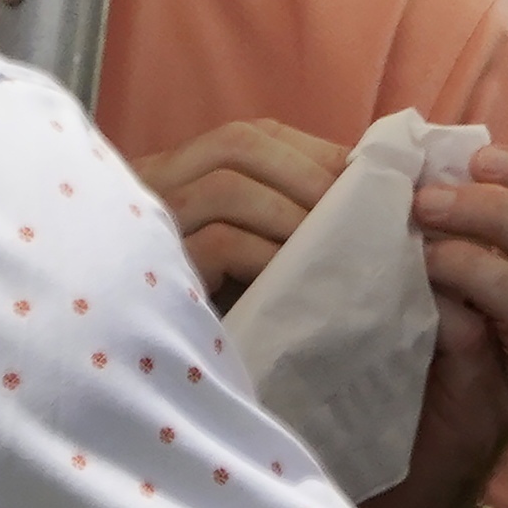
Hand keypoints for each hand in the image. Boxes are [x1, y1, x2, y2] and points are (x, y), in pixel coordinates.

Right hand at [130, 116, 349, 306]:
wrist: (148, 371)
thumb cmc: (203, 308)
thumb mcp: (241, 249)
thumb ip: (275, 213)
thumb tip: (357, 185)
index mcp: (174, 174)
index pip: (246, 137)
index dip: (308, 150)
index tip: (360, 174)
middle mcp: (151, 185)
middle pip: (237, 144)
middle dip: (307, 171)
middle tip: (356, 207)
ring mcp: (146, 225)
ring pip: (227, 186)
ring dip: (291, 212)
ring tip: (330, 243)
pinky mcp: (154, 270)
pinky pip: (218, 243)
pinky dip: (266, 253)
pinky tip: (293, 277)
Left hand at [364, 140, 507, 507]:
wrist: (391, 481)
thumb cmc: (392, 371)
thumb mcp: (407, 285)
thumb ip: (418, 232)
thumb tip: (387, 155)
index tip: (474, 155)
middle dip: (505, 199)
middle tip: (432, 193)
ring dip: (487, 243)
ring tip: (424, 232)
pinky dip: (479, 294)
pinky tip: (430, 290)